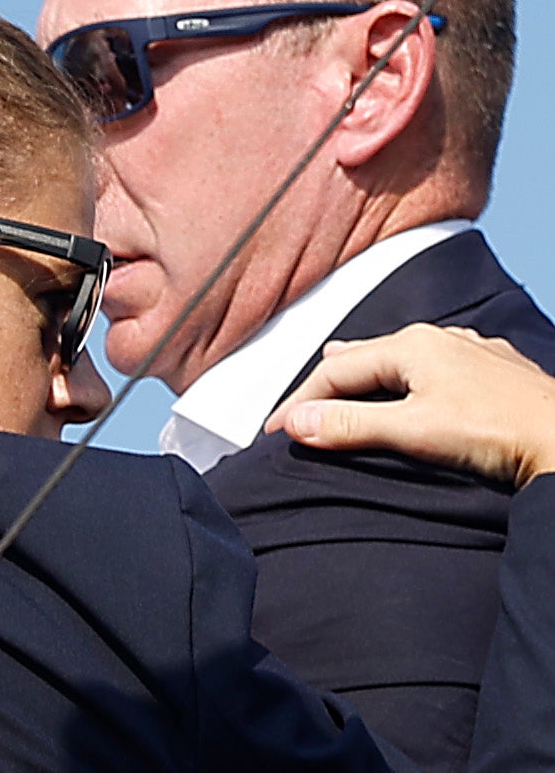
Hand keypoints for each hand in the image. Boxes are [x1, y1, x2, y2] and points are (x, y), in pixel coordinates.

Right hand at [266, 323, 554, 488]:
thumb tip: (296, 423)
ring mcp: (470, 352)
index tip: (275, 430)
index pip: (335, 371)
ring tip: (341, 380)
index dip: (300, 401)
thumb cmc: (497, 433)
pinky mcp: (495, 371)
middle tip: (299, 410)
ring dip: (365, 374)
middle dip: (326, 382)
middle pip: (365, 358)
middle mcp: (439, 339)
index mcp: (411, 345)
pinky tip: (414, 383)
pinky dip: (407, 378)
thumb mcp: (413, 431)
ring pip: (401, 357)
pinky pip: (436, 366)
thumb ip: (350, 425)